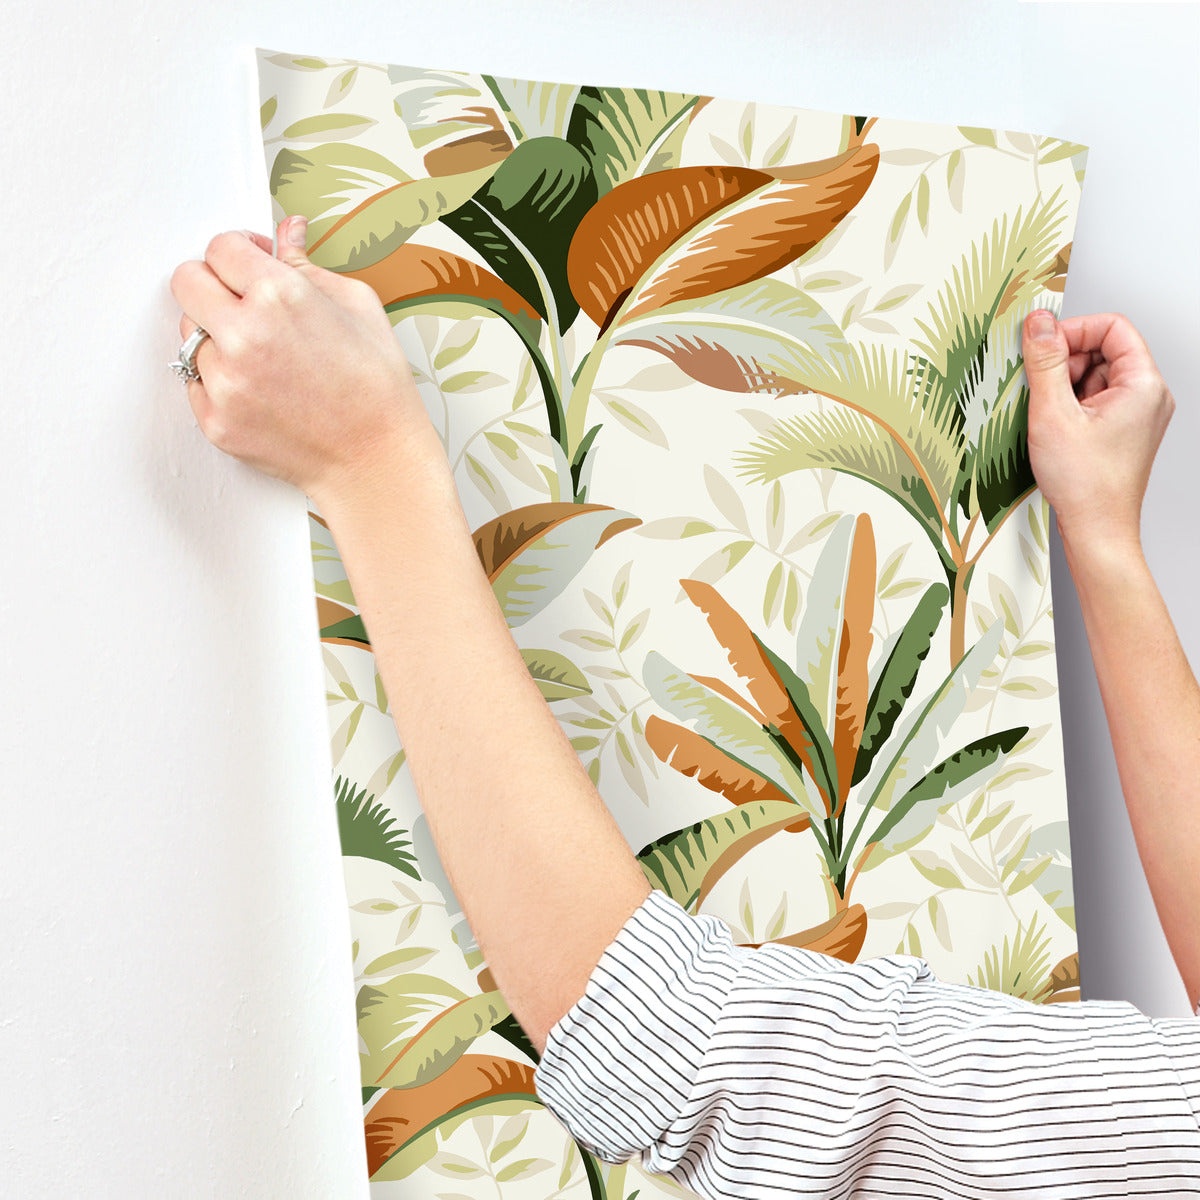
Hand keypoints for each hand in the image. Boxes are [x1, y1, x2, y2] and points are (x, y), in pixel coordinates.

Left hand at [169, 217, 429, 503]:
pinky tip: (261, 389)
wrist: (376, 460)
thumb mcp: (358, 306)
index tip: (250, 264)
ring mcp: (225, 382)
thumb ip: (308, 264)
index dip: (238, 251)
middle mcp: (243, 335)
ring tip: (263, 357)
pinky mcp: (216, 421)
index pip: (219, 247)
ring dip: (217, 337)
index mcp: (280, 296)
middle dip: (212, 284)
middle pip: (186, 282)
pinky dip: (220, 381)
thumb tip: (287, 232)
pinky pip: (196, 383)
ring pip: (189, 335)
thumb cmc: (377, 386)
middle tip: (242, 302)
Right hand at [1022, 309, 1174, 555]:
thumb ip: (1045, 362)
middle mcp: (1147, 396)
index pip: (1112, 328)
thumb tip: (1038, 323)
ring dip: (1064, 387)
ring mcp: (1136, 415)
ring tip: (1048, 416)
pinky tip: (1054, 428)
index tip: (1042, 346)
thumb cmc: (1085, 485)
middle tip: (1040, 387)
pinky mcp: (1122, 431)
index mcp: (1143, 385)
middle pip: (1103, 351)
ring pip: (1095, 376)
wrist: (1097, 531)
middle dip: (1065, 362)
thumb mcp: (1053, 414)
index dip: (1074, 331)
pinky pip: (1093, 400)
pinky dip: (1069, 406)